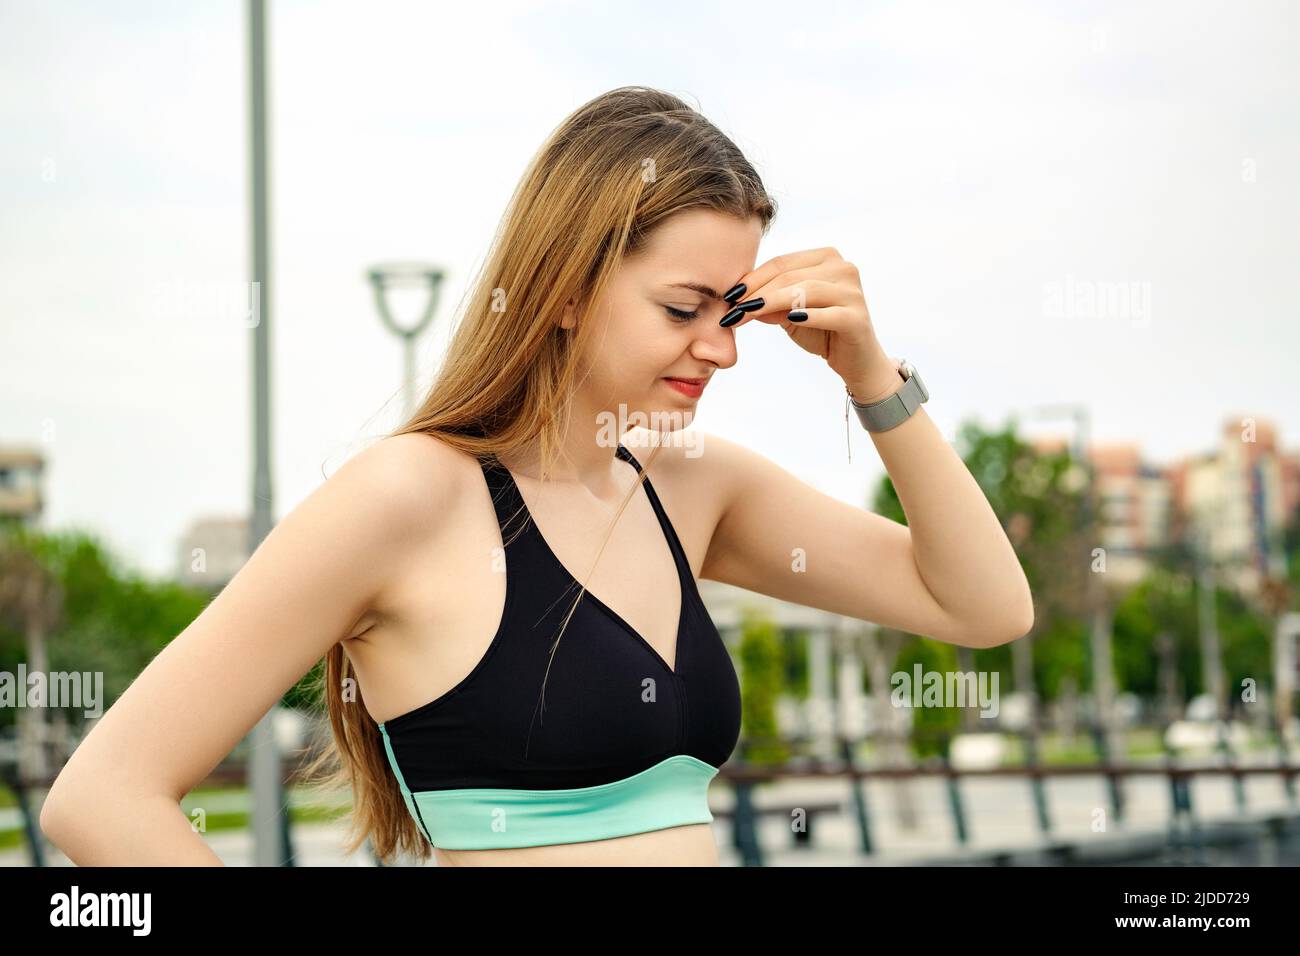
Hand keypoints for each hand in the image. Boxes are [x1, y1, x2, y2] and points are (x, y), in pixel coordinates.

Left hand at [721, 246, 901, 400]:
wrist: (856, 360)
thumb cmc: (822, 331)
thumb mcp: (789, 314)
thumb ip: (769, 304)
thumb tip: (740, 301)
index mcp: (826, 258)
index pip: (781, 263)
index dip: (752, 279)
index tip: (728, 297)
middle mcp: (843, 268)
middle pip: (791, 276)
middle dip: (757, 293)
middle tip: (732, 311)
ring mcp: (853, 292)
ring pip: (806, 291)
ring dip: (773, 303)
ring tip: (749, 315)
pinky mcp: (858, 317)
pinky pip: (828, 314)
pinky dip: (808, 316)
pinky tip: (790, 319)